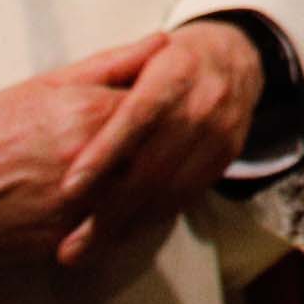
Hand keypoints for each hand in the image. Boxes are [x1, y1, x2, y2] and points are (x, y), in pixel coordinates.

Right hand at [0, 37, 157, 266]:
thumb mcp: (49, 84)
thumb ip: (112, 64)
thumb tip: (162, 41)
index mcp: (90, 115)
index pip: (160, 110)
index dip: (173, 109)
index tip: (179, 107)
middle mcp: (92, 162)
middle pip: (158, 157)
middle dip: (173, 152)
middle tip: (182, 145)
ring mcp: (81, 205)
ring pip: (144, 199)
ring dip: (159, 190)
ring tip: (164, 178)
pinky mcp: (68, 239)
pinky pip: (117, 232)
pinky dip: (131, 222)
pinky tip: (135, 210)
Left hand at [45, 18, 267, 266]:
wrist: (235, 59)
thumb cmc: (169, 61)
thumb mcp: (140, 53)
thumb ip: (108, 70)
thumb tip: (69, 100)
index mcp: (174, 73)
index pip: (135, 118)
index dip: (103, 154)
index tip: (68, 188)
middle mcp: (203, 105)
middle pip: (154, 167)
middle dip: (108, 211)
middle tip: (68, 245)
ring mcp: (219, 135)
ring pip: (170, 192)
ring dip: (125, 228)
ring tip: (84, 251)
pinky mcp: (226, 158)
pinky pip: (186, 198)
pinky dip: (150, 221)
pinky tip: (118, 236)